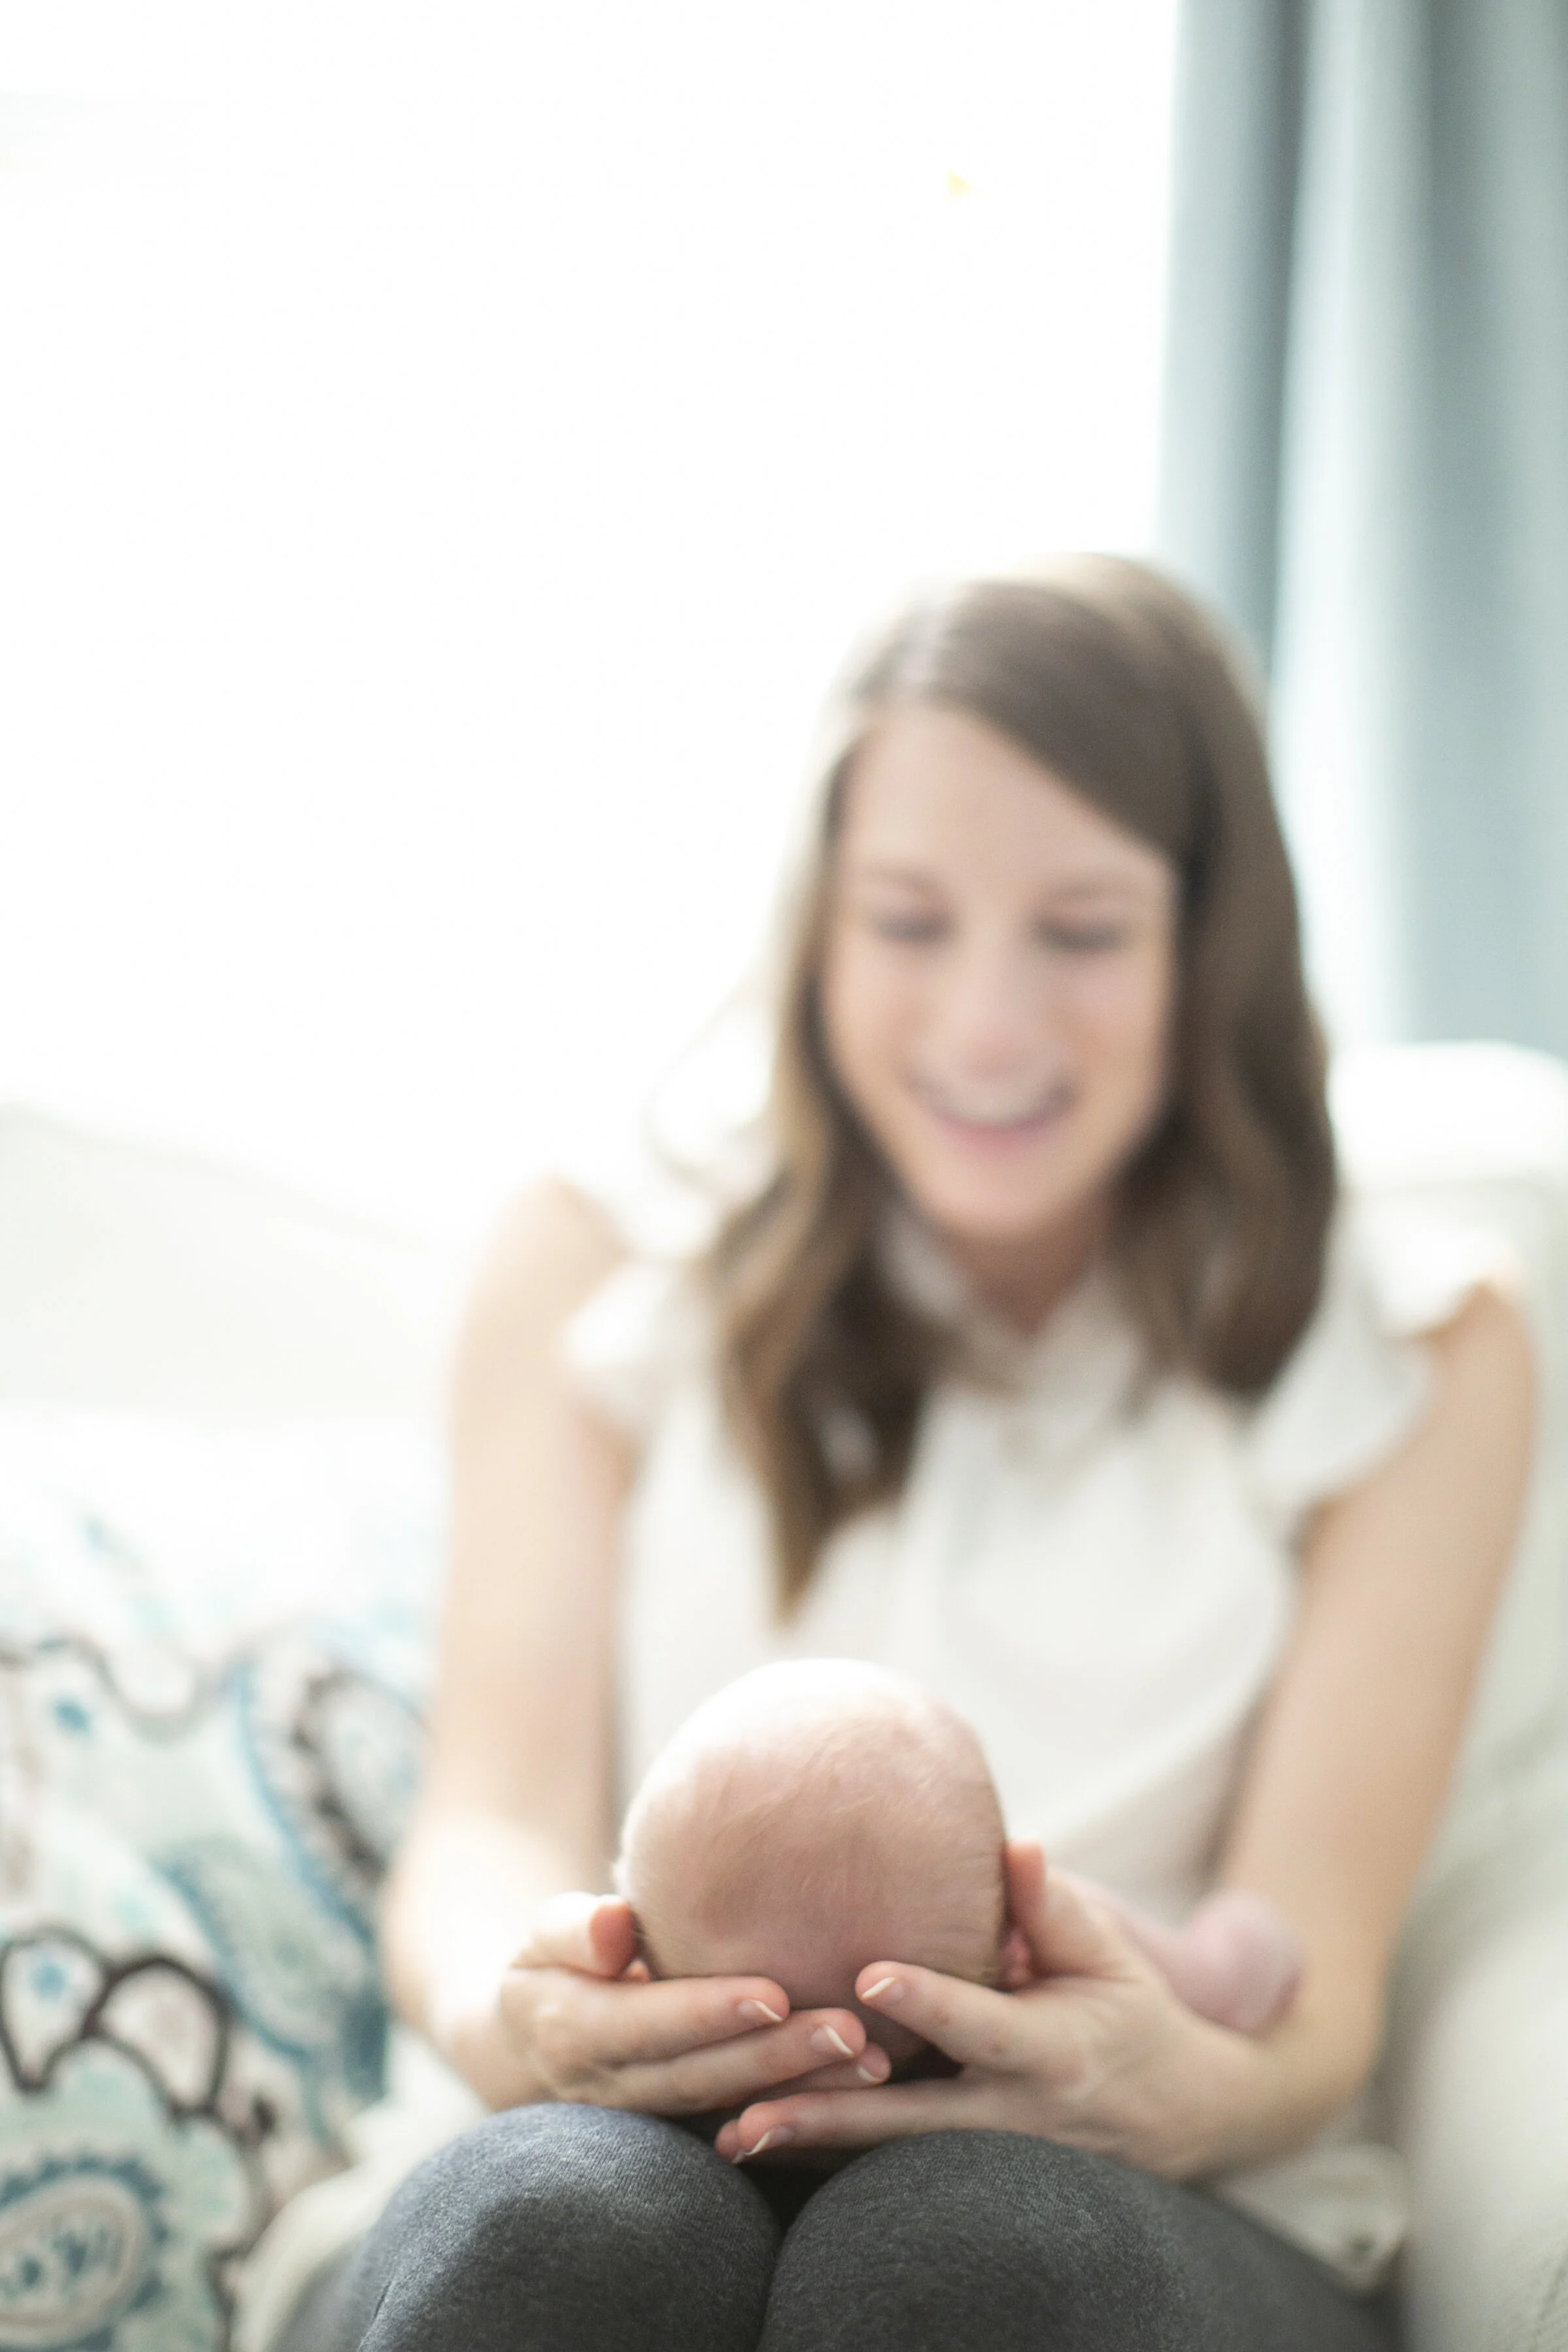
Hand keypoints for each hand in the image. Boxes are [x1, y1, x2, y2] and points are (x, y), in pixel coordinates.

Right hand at [497, 1890, 892, 2117]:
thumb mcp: (543, 1937)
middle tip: (852, 2031)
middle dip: (777, 2059)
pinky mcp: (686, 2139)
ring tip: (876, 2065)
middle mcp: (613, 2092)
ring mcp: (652, 2125)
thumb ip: (573, 1929)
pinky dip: (802, 2123)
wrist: (531, 2047)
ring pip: (731, 2114)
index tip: (775, 1992)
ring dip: (804, 2094)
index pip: (649, 2026)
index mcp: (574, 2034)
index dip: (709, 2013)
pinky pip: (745, 2136)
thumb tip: (612, 1925)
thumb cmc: (555, 1965)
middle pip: (702, 2079)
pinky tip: (863, 2102)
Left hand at [712, 1845, 1252, 2177]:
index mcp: (1051, 2048)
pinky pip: (892, 2173)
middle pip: (912, 2120)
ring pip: (891, 2159)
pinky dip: (830, 2163)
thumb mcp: (1109, 1956)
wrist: (1181, 2115)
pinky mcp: (970, 2177)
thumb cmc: (1133, 2013)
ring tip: (734, 2136)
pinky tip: (766, 2149)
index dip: (926, 2000)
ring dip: (815, 2147)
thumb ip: (1053, 1907)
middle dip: (833, 2112)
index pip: (979, 2024)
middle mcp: (1016, 2113)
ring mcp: (992, 2158)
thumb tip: (1014, 1845)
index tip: (866, 1977)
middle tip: (752, 2104)